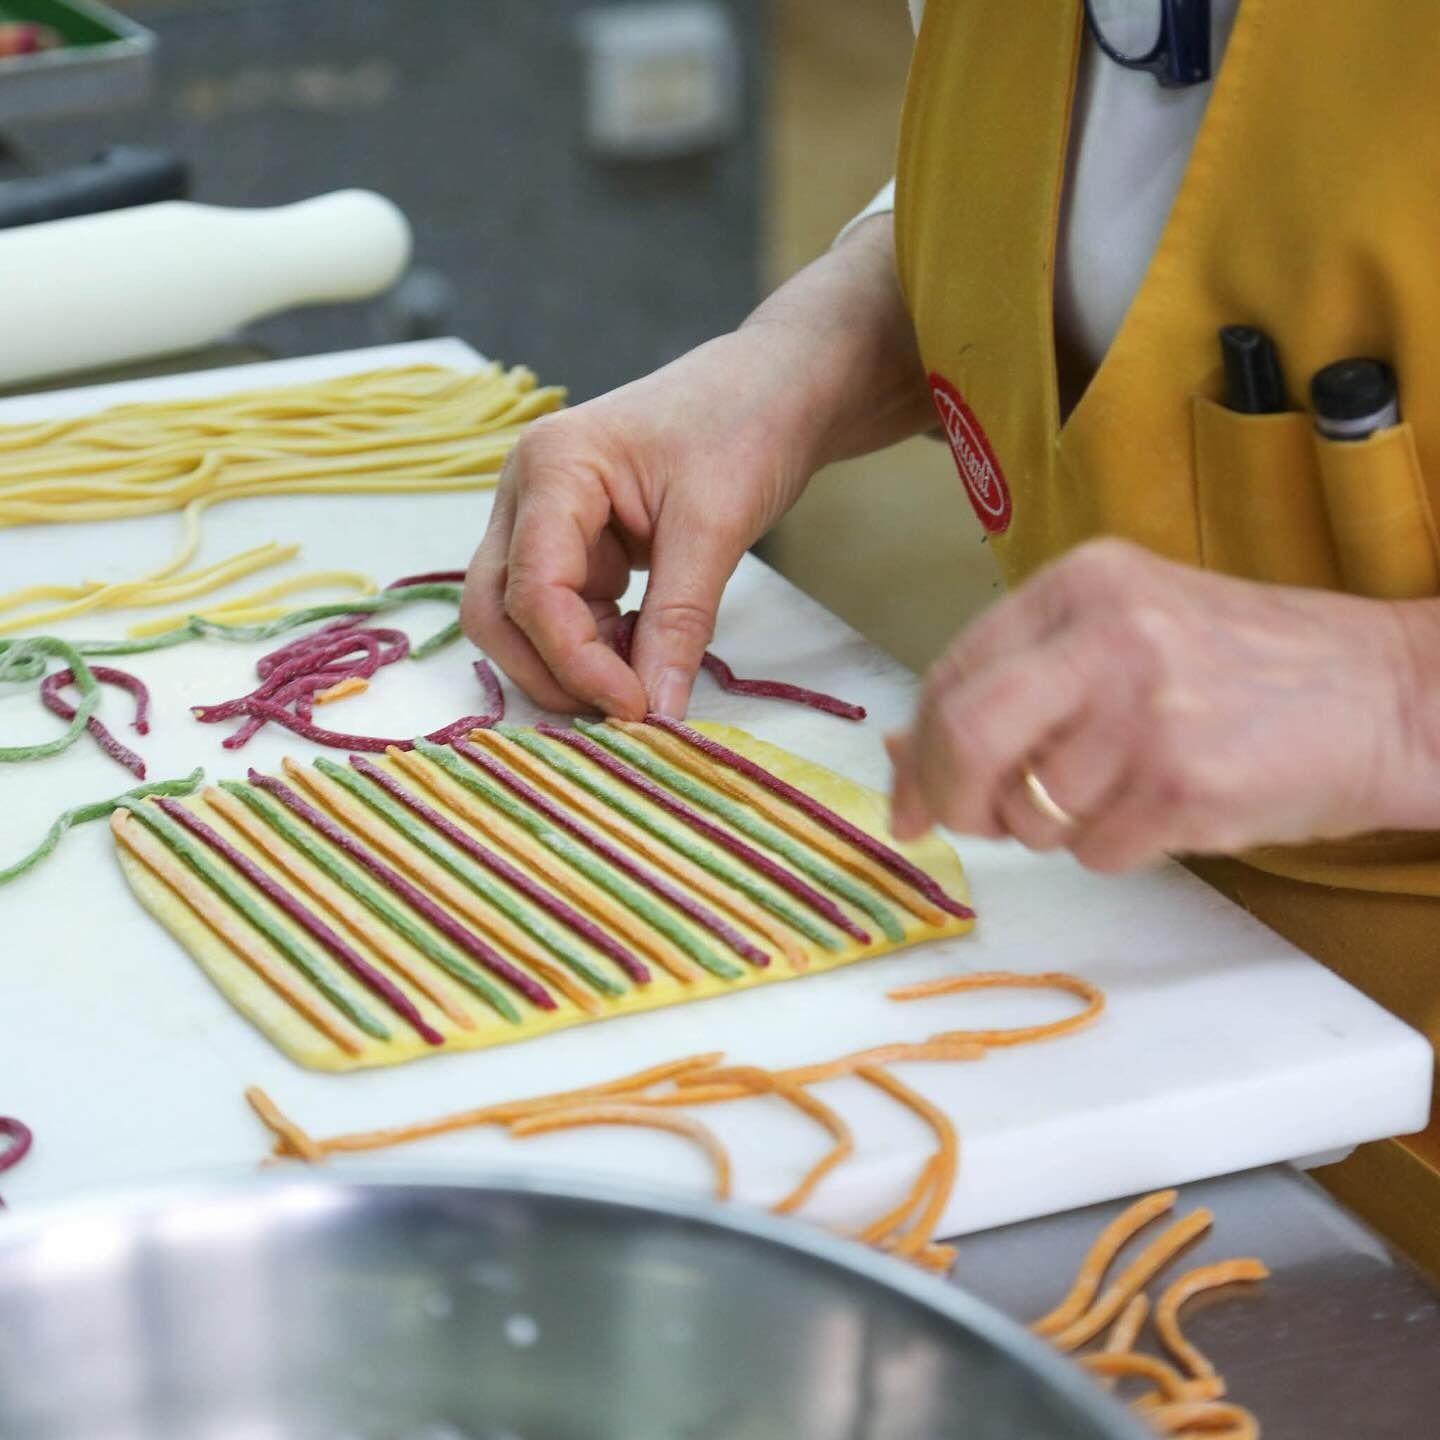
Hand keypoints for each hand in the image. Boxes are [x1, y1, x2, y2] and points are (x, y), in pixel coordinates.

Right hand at [461, 214, 934, 718]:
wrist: (775, 388)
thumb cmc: (745, 427)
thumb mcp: (716, 527)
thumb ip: (679, 623)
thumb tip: (658, 714)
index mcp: (552, 466)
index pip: (532, 589)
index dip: (576, 661)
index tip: (637, 708)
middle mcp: (527, 493)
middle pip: (494, 610)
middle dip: (549, 671)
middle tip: (623, 713)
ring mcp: (542, 520)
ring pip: (518, 619)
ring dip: (568, 664)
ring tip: (642, 683)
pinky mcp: (571, 545)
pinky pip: (558, 613)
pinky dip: (592, 648)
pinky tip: (642, 655)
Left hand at [887, 539, 1430, 870]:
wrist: (1389, 694)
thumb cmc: (1245, 668)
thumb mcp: (1123, 637)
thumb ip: (1015, 683)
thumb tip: (901, 751)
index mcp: (1079, 583)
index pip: (952, 674)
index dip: (919, 748)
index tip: (909, 796)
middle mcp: (1106, 633)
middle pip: (967, 735)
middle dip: (951, 797)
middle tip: (970, 823)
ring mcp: (1147, 708)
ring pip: (1032, 810)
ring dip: (1056, 828)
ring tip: (1123, 791)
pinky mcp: (1184, 782)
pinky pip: (1095, 850)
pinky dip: (1115, 848)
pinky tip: (1166, 808)